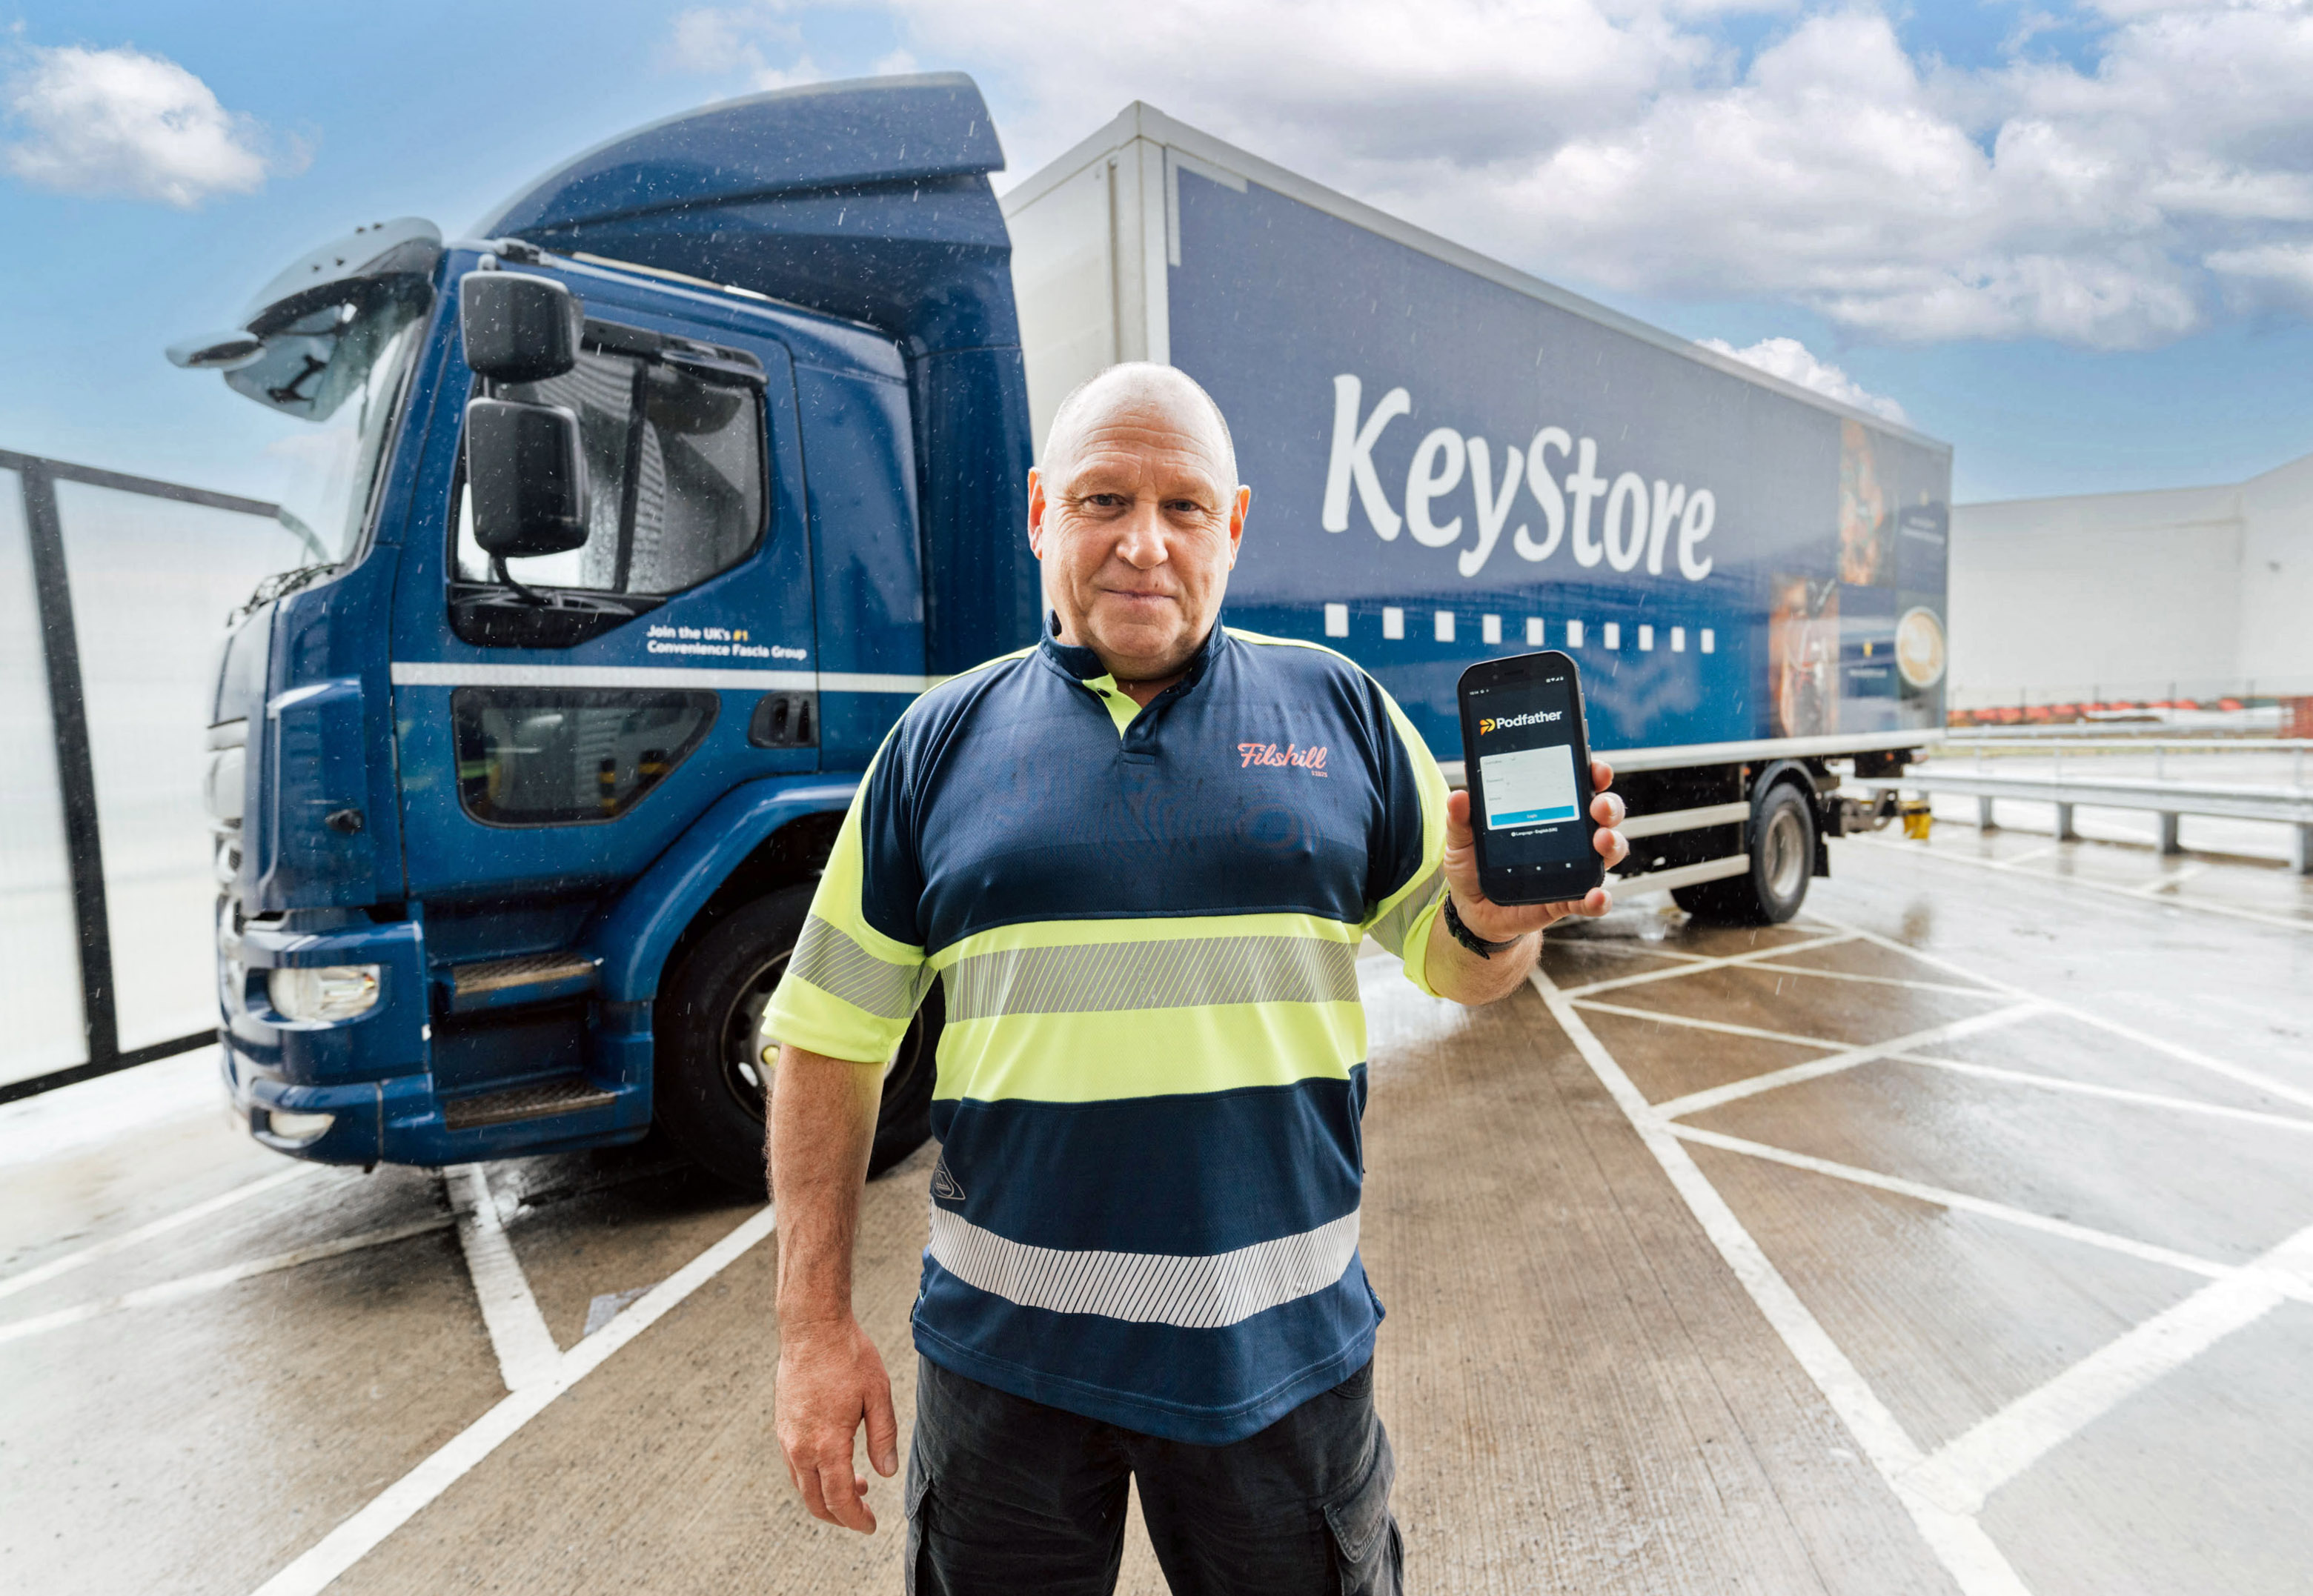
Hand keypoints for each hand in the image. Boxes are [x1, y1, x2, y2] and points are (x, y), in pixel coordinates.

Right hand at [775, 1315, 898, 1532]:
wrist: (811, 1328)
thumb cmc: (848, 1356)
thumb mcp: (878, 1394)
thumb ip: (883, 1437)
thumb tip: (887, 1473)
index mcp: (827, 1443)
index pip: (840, 1498)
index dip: (856, 1519)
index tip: (870, 1526)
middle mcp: (800, 1446)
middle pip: (815, 1501)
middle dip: (839, 1516)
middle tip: (863, 1515)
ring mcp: (787, 1437)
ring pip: (802, 1486)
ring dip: (826, 1496)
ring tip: (857, 1487)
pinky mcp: (782, 1425)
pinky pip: (794, 1466)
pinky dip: (813, 1477)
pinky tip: (834, 1464)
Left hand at [1443, 759, 1628, 941]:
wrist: (1472, 909)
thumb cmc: (1473, 865)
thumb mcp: (1463, 839)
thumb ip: (1461, 819)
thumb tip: (1459, 797)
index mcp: (1548, 810)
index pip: (1578, 785)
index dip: (1593, 774)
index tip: (1595, 769)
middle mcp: (1569, 835)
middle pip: (1603, 814)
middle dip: (1609, 805)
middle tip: (1599, 806)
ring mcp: (1572, 867)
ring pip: (1607, 850)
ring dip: (1612, 843)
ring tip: (1601, 841)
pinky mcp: (1567, 899)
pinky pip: (1591, 899)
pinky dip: (1599, 899)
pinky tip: (1596, 896)